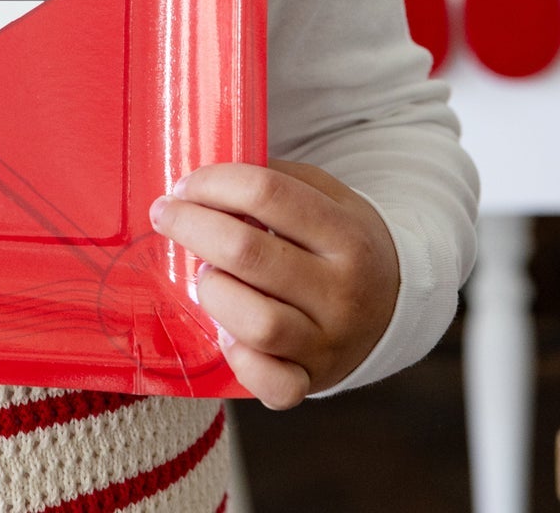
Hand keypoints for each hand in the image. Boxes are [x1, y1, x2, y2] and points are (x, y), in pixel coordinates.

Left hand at [149, 159, 399, 407]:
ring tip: (205, 274)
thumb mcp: (326, 194)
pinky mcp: (313, 381)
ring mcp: (328, 342)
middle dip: (191, 227)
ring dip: (214, 291)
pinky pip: (271, 384)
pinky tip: (225, 330)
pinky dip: (239, 358)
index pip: (265, 194)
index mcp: (346, 234)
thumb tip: (206, 177)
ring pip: (255, 322)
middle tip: (167, 216)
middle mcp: (342, 292)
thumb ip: (274, 179)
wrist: (395, 302)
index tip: (184, 184)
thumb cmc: (341, 240)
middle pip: (248, 253)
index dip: (212, 182)